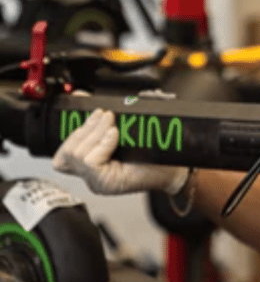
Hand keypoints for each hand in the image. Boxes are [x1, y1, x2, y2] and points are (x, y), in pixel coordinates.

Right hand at [52, 109, 188, 194]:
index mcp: (90, 164)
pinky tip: (114, 136)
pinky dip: (102, 144)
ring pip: (77, 155)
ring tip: (112, 125)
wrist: (175, 167)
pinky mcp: (107, 184)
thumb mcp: (124, 129)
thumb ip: (101, 118)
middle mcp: (90, 176)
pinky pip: (90, 161)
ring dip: (95, 133)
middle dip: (86, 128)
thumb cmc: (154, 152)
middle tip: (106, 116)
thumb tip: (80, 96)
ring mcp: (97, 182)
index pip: (63, 153)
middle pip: (67, 152)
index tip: (90, 113)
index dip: (70, 131)